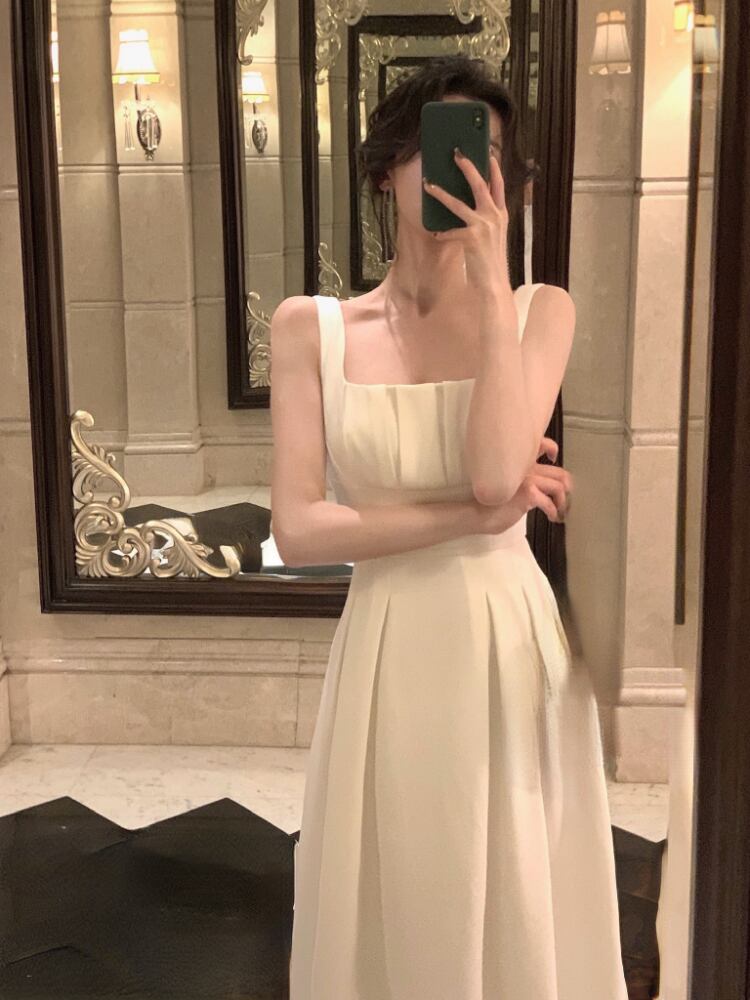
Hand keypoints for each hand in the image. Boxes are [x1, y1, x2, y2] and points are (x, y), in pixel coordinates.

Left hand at [422, 149, 511, 300]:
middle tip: (456, 154)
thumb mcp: (492, 236)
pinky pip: (449, 232)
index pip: (499, 185)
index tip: (488, 154)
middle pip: (480, 185)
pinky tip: (436, 235)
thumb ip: (484, 220)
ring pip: (457, 204)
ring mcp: (483, 226)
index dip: (494, 169)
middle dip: (467, 167)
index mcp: (501, 215)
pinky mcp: (471, 238)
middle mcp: (494, 216)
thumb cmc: (489, 261)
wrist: (493, 283)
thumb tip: (467, 207)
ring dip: (440, 193)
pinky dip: (441, 233)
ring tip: (428, 184)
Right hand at [481, 436, 572, 530]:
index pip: (542, 445)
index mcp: (519, 463)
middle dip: (567, 487)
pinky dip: (553, 511)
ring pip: (558, 486)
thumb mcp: (506, 487)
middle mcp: (525, 467)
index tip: (554, 460)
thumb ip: (521, 484)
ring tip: (558, 510)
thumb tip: (536, 492)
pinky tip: (551, 517)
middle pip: (559, 472)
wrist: (476, 513)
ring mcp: (527, 478)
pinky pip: (549, 502)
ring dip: (562, 501)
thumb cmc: (488, 505)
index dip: (553, 451)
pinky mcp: (528, 493)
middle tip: (565, 499)